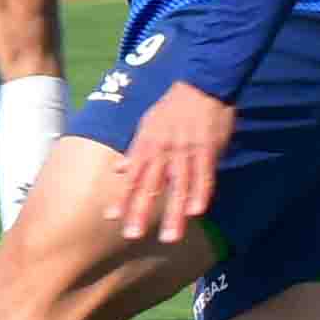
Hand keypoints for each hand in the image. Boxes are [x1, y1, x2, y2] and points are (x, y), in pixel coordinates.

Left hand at [110, 82, 235, 243]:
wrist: (202, 82)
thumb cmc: (173, 106)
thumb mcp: (147, 124)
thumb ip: (135, 150)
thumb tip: (119, 169)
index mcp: (147, 145)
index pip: (131, 176)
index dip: (121, 197)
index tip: (112, 218)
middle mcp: (162, 151)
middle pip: (150, 186)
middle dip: (140, 211)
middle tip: (132, 235)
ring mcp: (185, 151)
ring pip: (178, 187)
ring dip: (174, 213)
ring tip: (170, 237)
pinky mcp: (207, 149)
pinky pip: (203, 175)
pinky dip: (200, 193)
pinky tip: (197, 212)